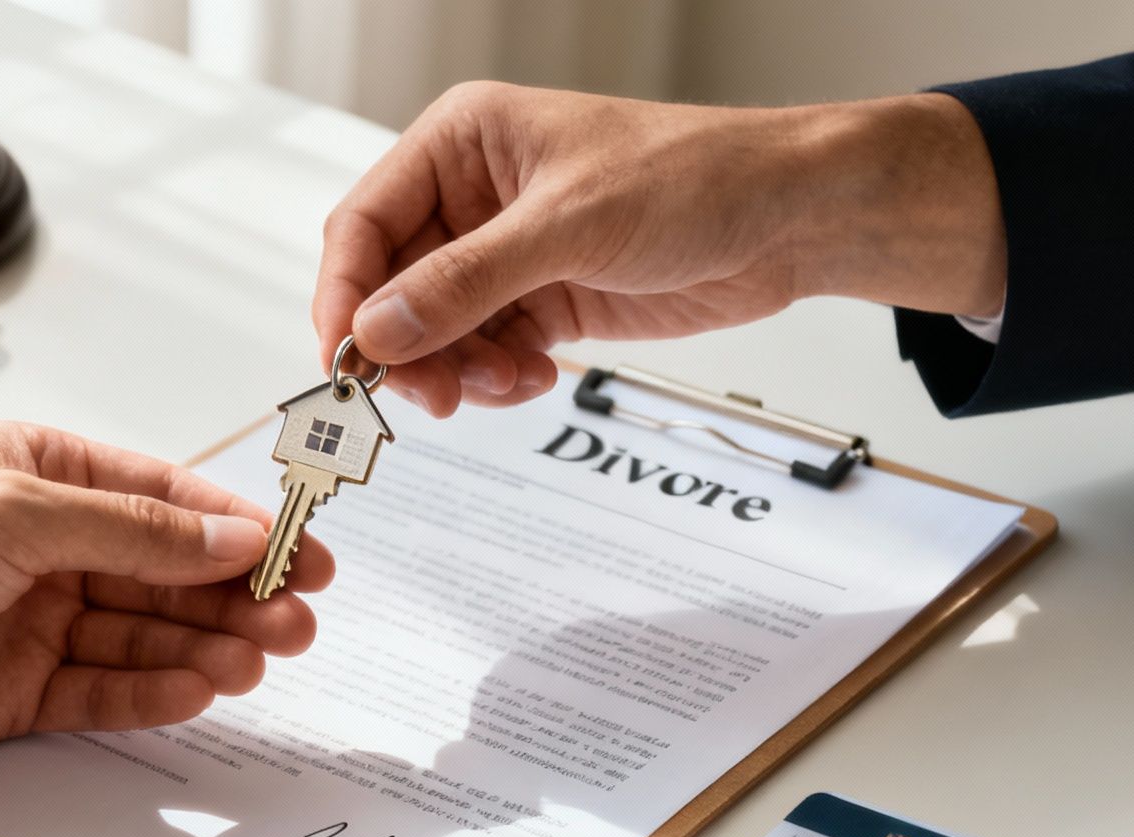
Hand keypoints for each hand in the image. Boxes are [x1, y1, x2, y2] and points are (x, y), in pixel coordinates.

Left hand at [0, 423, 329, 768]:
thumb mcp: (16, 514)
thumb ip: (134, 533)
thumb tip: (233, 538)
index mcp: (39, 474)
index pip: (163, 500)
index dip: (237, 529)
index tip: (303, 554)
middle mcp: (41, 546)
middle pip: (164, 574)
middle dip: (235, 596)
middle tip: (299, 622)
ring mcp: (29, 622)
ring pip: (142, 637)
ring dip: (206, 646)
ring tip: (264, 658)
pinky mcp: (11, 693)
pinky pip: (100, 693)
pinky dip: (152, 693)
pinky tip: (201, 689)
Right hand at [315, 84, 1006, 416]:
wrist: (787, 220)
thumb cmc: (695, 176)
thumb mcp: (570, 225)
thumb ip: (467, 281)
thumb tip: (378, 331)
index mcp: (462, 142)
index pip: (364, 222)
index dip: (346, 295)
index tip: (347, 359)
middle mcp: (472, 198)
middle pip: (392, 289)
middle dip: (408, 349)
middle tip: (431, 397)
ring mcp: (505, 255)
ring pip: (436, 334)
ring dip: (458, 372)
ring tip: (508, 382)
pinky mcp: (540, 302)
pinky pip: (485, 354)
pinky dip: (498, 379)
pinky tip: (537, 376)